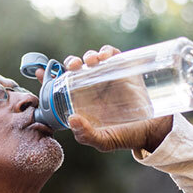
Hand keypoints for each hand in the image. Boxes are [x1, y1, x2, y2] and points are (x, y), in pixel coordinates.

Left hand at [35, 46, 171, 152]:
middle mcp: (92, 88)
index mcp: (82, 102)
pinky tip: (105, 56)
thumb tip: (72, 119)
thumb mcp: (103, 141)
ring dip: (87, 56)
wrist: (153, 131)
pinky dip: (107, 51)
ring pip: (92, 60)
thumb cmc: (126, 136)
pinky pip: (113, 55)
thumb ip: (86, 135)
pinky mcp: (124, 70)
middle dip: (71, 62)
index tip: (39, 73)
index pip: (61, 87)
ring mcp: (107, 78)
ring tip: (90, 62)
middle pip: (75, 69)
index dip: (48, 78)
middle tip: (74, 66)